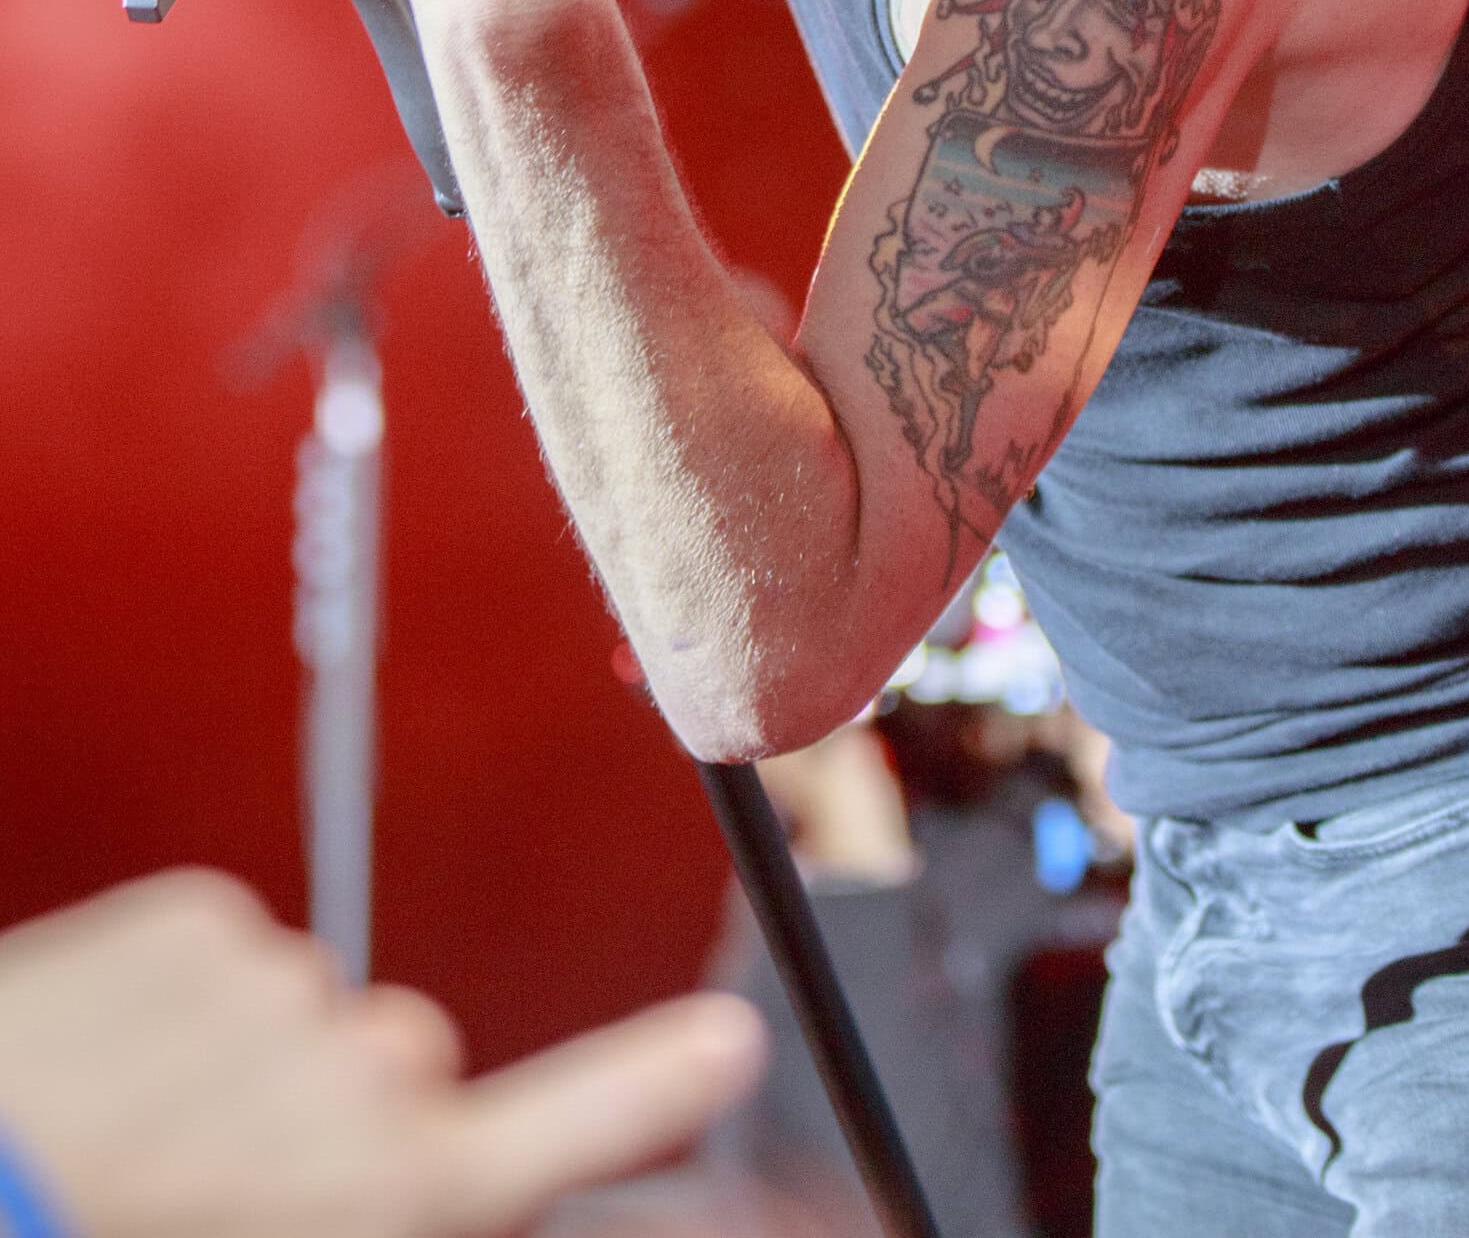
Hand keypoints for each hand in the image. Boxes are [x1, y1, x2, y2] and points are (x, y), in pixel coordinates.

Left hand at [0, 870, 766, 1237]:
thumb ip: (372, 1198)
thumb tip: (420, 1151)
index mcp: (395, 1178)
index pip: (567, 1123)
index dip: (653, 1084)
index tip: (727, 1038)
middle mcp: (364, 1064)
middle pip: (403, 1067)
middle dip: (339, 1113)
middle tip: (218, 1189)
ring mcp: (282, 977)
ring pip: (298, 1014)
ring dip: (234, 1061)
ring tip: (119, 1138)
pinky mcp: (194, 916)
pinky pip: (222, 958)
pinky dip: (173, 1005)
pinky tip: (96, 1070)